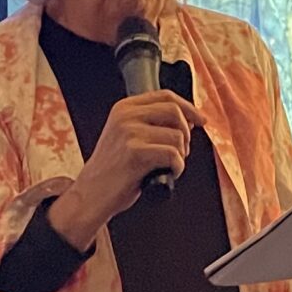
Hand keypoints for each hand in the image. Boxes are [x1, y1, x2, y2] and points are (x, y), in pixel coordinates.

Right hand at [47, 94, 197, 244]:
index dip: (188, 107)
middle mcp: (125, 116)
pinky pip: (173, 155)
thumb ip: (150, 123)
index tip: (200, 120)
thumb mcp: (126, 136)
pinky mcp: (135, 153)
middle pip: (175, 112)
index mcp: (124, 108)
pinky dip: (177, 168)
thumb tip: (189, 119)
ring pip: (177, 136)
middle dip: (186, 134)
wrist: (91, 195)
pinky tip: (167, 174)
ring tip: (167, 166)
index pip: (166, 96)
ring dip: (180, 155)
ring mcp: (129, 133)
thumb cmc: (113, 171)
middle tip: (181, 152)